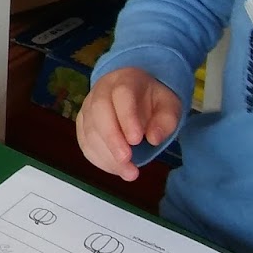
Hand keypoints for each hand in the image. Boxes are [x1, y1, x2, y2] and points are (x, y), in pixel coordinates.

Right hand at [75, 67, 181, 182]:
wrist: (133, 92)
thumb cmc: (152, 100)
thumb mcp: (169, 105)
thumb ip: (166, 121)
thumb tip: (154, 139)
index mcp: (125, 80)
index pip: (121, 94)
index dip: (127, 117)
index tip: (137, 140)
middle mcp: (101, 90)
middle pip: (99, 111)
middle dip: (112, 138)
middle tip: (127, 160)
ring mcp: (88, 106)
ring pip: (89, 129)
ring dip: (106, 154)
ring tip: (128, 172)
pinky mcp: (82, 123)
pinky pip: (84, 142)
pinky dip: (98, 159)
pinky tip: (116, 169)